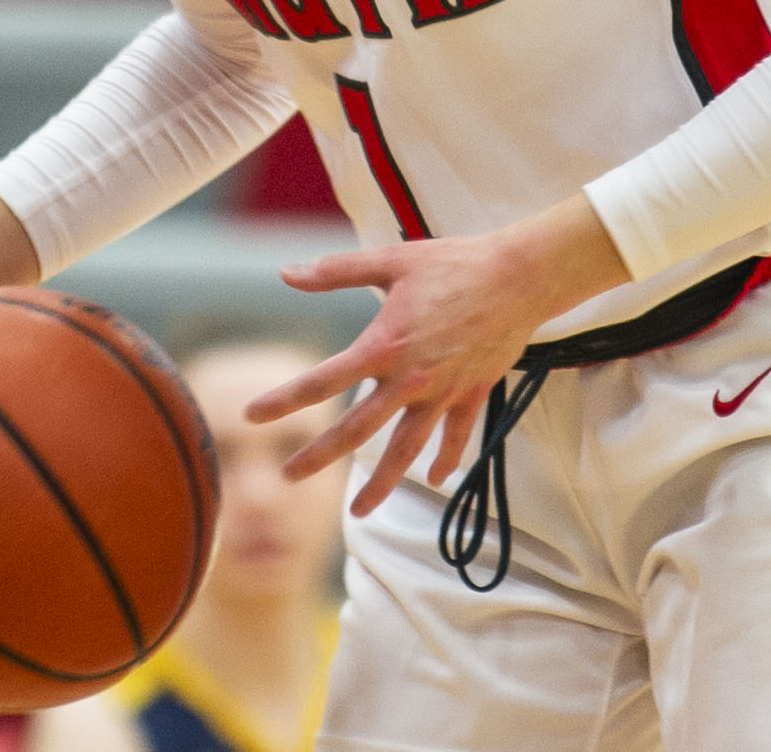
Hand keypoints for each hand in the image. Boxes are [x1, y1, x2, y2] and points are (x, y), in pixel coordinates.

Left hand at [246, 195, 628, 515]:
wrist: (519, 277)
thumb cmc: (452, 263)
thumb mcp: (390, 260)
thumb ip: (336, 272)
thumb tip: (286, 273)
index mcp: (385, 345)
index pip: (323, 380)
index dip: (284, 399)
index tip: (251, 415)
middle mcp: (411, 378)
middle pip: (358, 429)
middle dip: (320, 455)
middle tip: (287, 476)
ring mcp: (444, 391)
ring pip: (407, 449)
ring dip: (383, 482)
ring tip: (359, 510)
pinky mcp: (473, 393)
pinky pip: (456, 437)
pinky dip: (445, 459)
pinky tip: (433, 478)